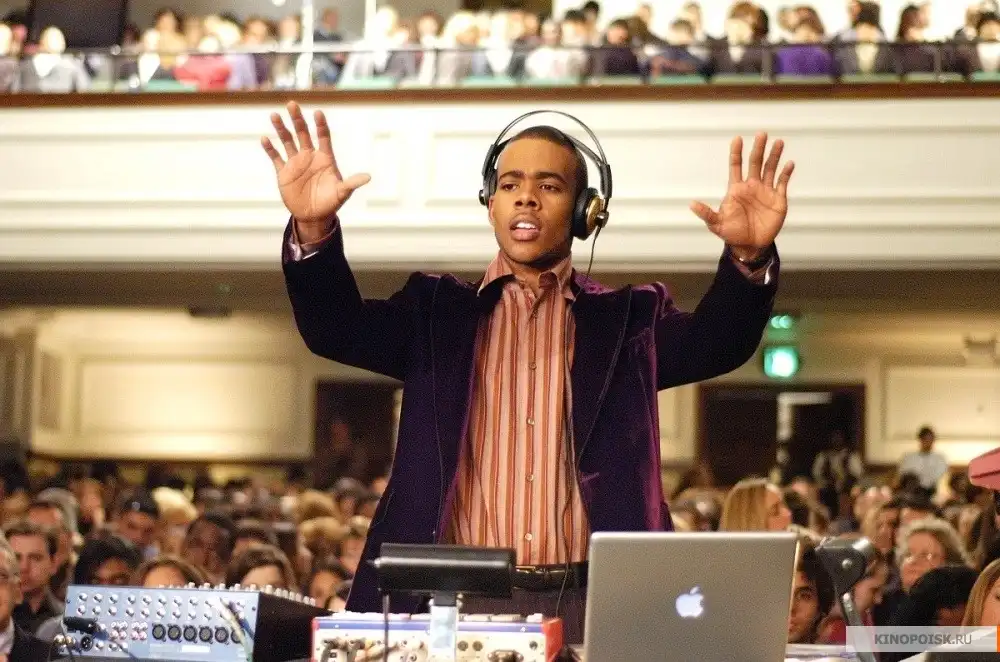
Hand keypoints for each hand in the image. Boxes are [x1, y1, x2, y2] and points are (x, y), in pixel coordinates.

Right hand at [261, 101, 370, 239]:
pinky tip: (265, 138)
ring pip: (287, 141)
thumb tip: (368, 177)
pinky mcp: (284, 172)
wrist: (314, 216)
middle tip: (292, 104)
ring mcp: (296, 163)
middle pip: (303, 133)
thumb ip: (352, 183)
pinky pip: (276, 157)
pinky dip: (270, 149)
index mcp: (325, 158)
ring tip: (274, 115)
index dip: (320, 125)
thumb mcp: (342, 193)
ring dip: (281, 129)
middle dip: (297, 119)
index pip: (323, 136)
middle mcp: (309, 156)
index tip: (318, 113)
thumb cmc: (331, 203)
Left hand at [691, 132, 793, 260]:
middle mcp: (751, 186)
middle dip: (758, 148)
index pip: (736, 166)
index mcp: (736, 189)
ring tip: (778, 142)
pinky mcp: (778, 199)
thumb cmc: (731, 233)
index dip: (736, 152)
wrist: (750, 245)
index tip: (737, 139)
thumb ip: (706, 213)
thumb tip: (692, 204)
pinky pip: (782, 183)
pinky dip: (786, 173)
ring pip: (770, 169)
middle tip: (761, 134)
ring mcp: (765, 191)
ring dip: (775, 156)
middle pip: (755, 162)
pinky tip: (789, 163)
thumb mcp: (716, 224)